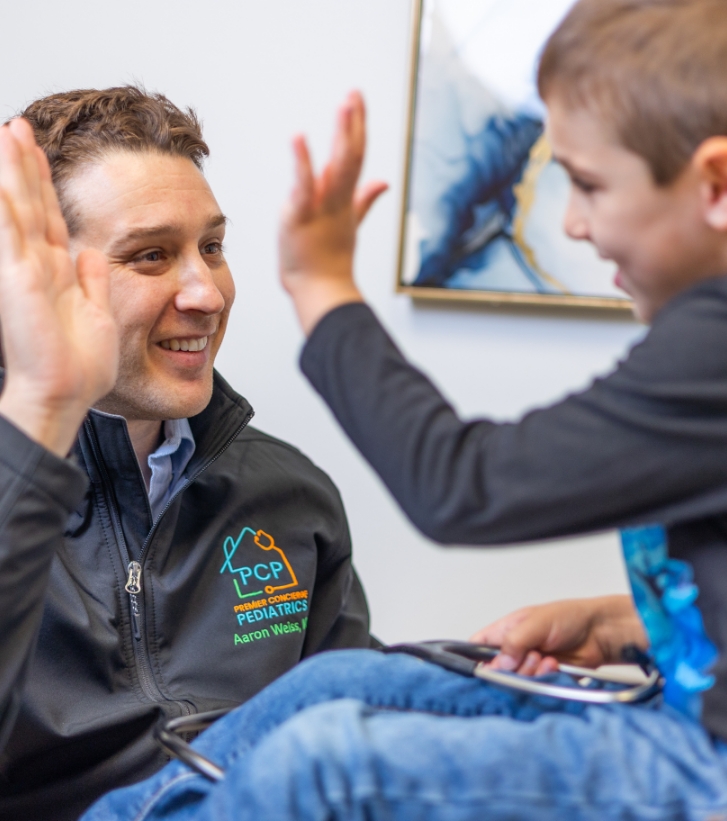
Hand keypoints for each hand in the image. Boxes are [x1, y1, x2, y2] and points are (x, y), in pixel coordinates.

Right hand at [0, 119, 117, 456]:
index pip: (51, 218)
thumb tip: (94, 253)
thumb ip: (92, 281)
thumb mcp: (97, 312)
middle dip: (25, 164)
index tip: (42, 154)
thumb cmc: (79, 366)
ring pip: (18, 207)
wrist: (64, 394)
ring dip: (13, 170)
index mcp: (59, 272)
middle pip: (32, 203)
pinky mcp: (19, 278)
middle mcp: (38, 265)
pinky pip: (10, 231)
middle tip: (19, 127)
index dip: (46, 186)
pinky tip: (2, 176)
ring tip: (8, 131)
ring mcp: (24, 269)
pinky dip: (6, 203)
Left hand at [279, 91, 387, 334]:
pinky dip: (303, 162)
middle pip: (352, 156)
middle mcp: (337, 201)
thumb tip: (384, 182)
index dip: (357, 128)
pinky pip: (303, 186)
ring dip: (343, 133)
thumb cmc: (329, 264)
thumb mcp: (349, 224)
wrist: (321, 292)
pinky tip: (299, 137)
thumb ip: (366, 200)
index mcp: (345, 201)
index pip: (355, 158)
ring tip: (346, 103)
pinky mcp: (299, 217)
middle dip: (354, 123)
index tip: (356, 101)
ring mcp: (321, 208)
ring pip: (338, 166)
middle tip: (355, 93)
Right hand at [470, 595, 647, 675]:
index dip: (475, 660)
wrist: (600, 633)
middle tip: (528, 656)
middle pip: (497, 670)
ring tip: (546, 659)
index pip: (478, 647)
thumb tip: (501, 661)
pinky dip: (544, 679)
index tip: (485, 667)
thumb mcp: (537, 622)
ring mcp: (529, 665)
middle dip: (512, 668)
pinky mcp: (544, 679)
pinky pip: (536, 688)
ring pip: (517, 681)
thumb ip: (515, 640)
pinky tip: (554, 666)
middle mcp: (515, 649)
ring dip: (531, 673)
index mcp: (505, 630)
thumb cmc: (570, 617)